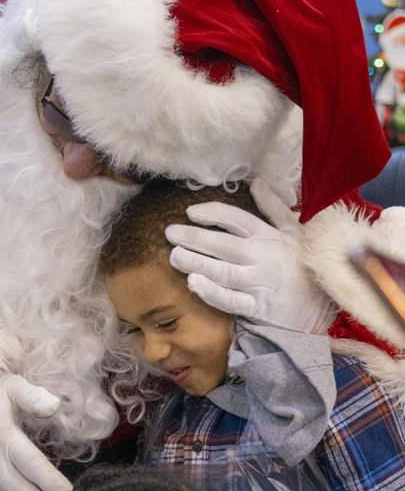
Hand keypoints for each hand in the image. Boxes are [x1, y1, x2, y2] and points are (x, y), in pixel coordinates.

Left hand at [165, 179, 336, 332]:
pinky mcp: (257, 307)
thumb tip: (257, 182)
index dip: (212, 213)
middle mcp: (262, 257)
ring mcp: (259, 283)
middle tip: (170, 233)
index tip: (190, 212)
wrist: (319, 307)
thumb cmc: (301, 265)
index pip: (237, 219)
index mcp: (269, 236)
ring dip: (197, 262)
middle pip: (224, 244)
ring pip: (223, 272)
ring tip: (175, 256)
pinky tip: (193, 282)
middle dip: (195, 237)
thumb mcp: (294, 231)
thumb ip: (273, 207)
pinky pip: (230, 300)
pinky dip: (211, 292)